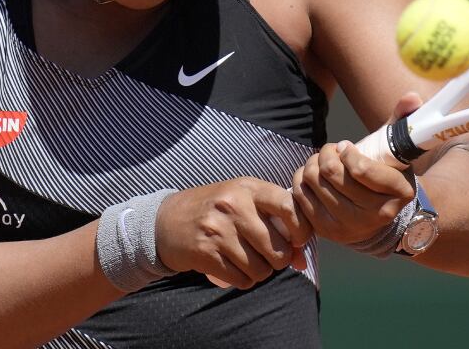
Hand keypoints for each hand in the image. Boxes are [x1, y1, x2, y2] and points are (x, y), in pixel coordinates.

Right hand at [155, 177, 311, 290]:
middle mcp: (234, 206)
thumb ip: (275, 222)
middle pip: (278, 248)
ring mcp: (218, 230)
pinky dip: (243, 280)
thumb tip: (302, 260)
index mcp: (248, 188)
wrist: (166, 221)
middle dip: (279, 259)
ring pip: (261, 269)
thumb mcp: (244, 202)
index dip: (302, 229)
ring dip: (260, 272)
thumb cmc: (216, 210)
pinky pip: (241, 280)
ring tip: (249, 261)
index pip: (289, 207)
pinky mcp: (205, 253)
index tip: (297, 239)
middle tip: (269, 256)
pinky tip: (235, 269)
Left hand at [290, 92, 422, 243]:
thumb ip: (404, 119)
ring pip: (313, 181)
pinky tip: (315, 177)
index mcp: (399, 194)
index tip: (347, 147)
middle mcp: (375, 216)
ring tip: (324, 162)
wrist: (381, 215)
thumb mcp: (398, 148)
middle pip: (330, 172)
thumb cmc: (387, 174)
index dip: (347, 151)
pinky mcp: (327, 231)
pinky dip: (303, 179)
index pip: (360, 168)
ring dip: (314, 163)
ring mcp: (349, 227)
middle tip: (333, 151)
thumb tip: (412, 96)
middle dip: (327, 153)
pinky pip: (301, 196)